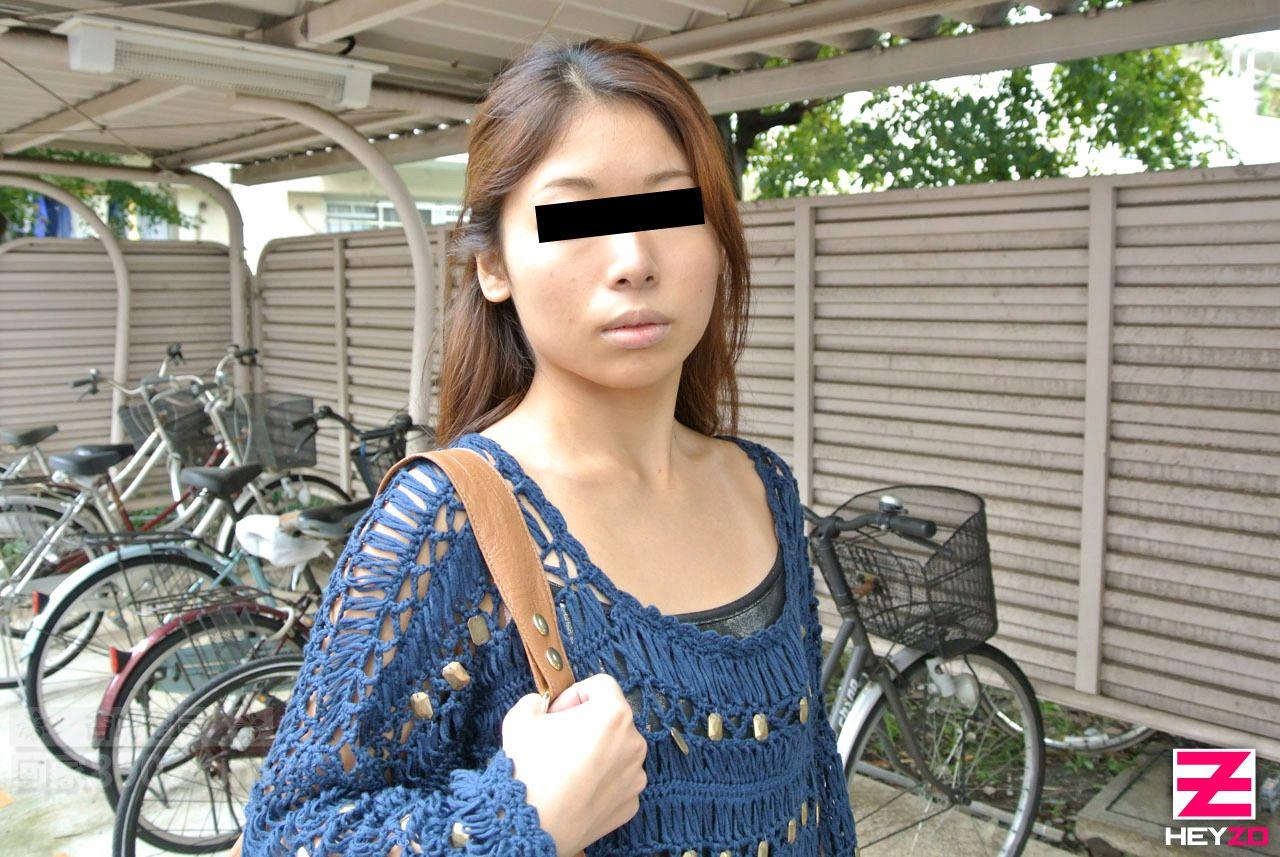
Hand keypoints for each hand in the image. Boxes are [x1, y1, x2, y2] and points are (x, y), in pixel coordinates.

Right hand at [502, 673, 647, 855]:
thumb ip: (534, 702)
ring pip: (616, 750)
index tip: (556, 713)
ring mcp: (635, 775)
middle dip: (585, 723)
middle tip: (558, 739)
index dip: (575, 694)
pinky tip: (575, 789)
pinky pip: (617, 780)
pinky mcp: (631, 802)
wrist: (531, 825)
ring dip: (595, 752)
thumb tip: (540, 705)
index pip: (601, 685)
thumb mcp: (520, 718)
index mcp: (613, 714)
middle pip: (611, 719)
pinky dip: (600, 780)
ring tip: (565, 768)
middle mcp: (634, 742)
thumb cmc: (528, 768)